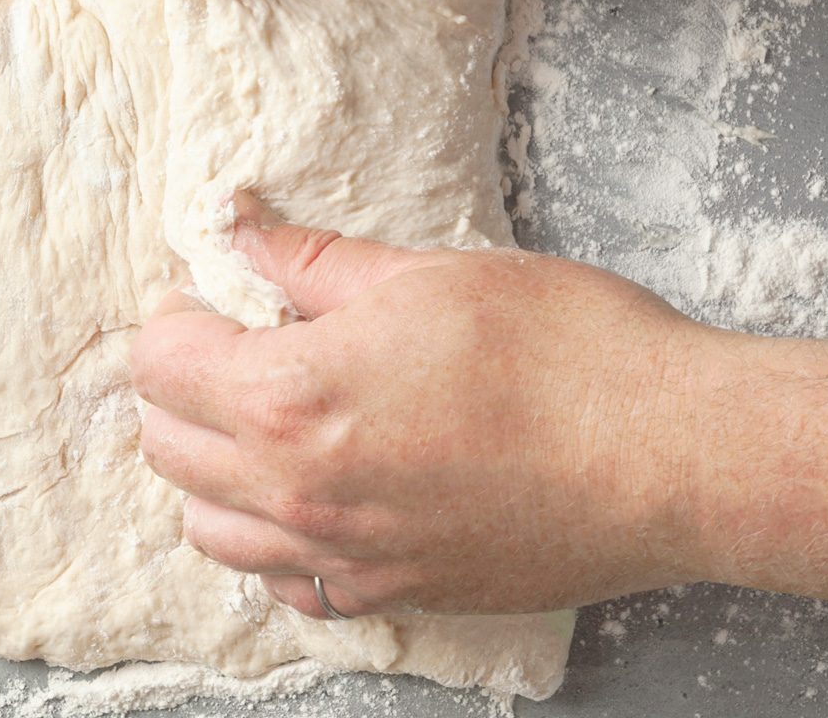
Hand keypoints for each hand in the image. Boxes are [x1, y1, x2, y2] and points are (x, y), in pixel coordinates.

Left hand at [132, 203, 713, 617]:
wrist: (669, 456)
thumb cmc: (564, 350)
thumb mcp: (427, 273)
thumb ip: (313, 263)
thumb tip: (241, 233)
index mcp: (292, 398)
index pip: (158, 367)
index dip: (171, 319)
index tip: (202, 299)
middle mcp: (299, 493)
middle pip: (167, 450)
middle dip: (181, 390)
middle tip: (234, 348)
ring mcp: (344, 556)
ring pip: (211, 530)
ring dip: (216, 471)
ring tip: (271, 423)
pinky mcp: (394, 593)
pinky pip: (289, 584)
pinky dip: (278, 540)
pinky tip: (325, 492)